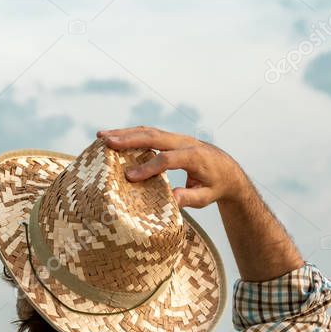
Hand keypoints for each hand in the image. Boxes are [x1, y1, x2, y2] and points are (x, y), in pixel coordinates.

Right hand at [96, 126, 250, 208]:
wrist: (228, 171)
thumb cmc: (216, 186)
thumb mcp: (206, 197)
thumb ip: (190, 198)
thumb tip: (171, 200)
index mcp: (195, 157)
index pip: (168, 159)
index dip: (148, 167)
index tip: (130, 177)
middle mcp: (185, 142)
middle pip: (154, 136)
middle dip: (129, 139)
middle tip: (106, 141)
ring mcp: (177, 138)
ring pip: (149, 131)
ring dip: (124, 132)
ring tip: (102, 135)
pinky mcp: (171, 139)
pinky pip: (150, 134)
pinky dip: (131, 134)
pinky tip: (114, 137)